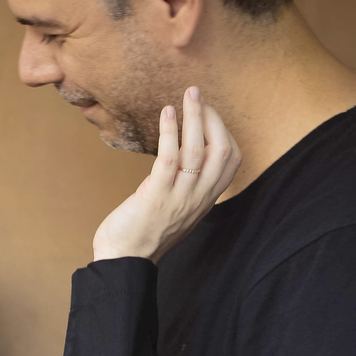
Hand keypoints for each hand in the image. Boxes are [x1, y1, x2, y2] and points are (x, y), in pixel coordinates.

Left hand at [92, 87, 239, 263]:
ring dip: (195, 116)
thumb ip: (186, 185)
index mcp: (205, 199)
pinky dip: (171, 131)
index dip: (223, 130)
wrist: (123, 261)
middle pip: (222, 150)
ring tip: (188, 94)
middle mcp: (198, 198)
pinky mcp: (156, 197)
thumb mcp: (177, 209)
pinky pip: (170, 158)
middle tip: (196, 93)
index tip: (206, 112)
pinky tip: (167, 112)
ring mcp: (179, 198)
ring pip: (199, 150)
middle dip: (212, 117)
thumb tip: (182, 154)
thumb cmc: (144, 234)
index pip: (231, 159)